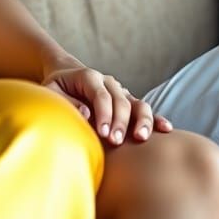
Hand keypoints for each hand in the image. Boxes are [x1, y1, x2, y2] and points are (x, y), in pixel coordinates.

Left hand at [41, 64, 173, 145]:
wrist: (67, 75)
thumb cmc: (57, 87)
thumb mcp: (52, 90)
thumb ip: (67, 101)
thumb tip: (86, 114)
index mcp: (89, 77)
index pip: (101, 95)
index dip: (104, 114)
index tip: (104, 133)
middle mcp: (108, 82)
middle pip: (121, 101)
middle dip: (120, 122)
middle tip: (115, 142)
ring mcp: (121, 91)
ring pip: (138, 103)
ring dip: (142, 120)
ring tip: (141, 138)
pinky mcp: (128, 101)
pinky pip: (145, 109)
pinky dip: (155, 118)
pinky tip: (166, 129)